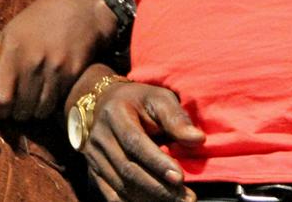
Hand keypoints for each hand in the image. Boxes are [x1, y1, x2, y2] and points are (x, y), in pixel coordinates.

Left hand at [0, 0, 116, 121]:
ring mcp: (55, 69)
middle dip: (17, 111)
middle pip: (20, 111)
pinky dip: (52, 103)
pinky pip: (57, 105)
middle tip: (20, 98)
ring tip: (36, 93)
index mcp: (12, 49)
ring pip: (39, 113)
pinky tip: (51, 88)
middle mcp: (33, 61)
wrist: (81, 10)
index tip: (2, 104)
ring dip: (35, 109)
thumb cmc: (37, 22)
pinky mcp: (73, 75)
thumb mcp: (6, 35)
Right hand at [83, 81, 204, 201]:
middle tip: (186, 198)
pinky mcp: (94, 172)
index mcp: (114, 113)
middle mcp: (99, 137)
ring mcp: (93, 156)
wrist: (105, 104)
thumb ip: (177, 119)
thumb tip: (198, 139)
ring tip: (178, 201)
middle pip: (127, 169)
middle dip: (158, 187)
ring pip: (121, 186)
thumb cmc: (139, 102)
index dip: (157, 162)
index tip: (180, 177)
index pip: (134, 142)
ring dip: (150, 198)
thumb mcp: (159, 99)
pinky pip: (112, 195)